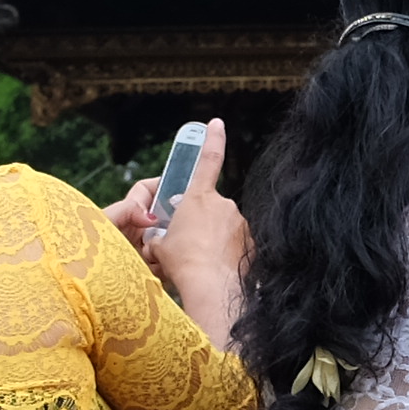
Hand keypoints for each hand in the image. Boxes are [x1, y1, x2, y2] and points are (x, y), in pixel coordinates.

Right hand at [121, 127, 246, 343]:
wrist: (212, 286)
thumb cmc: (183, 263)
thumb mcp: (159, 246)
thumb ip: (159, 236)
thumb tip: (156, 240)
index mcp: (198, 197)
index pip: (208, 159)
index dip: (213, 138)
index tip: (217, 123)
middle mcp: (223, 204)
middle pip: (210, 208)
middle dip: (200, 222)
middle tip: (189, 244)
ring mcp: (240, 223)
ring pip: (224, 227)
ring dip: (214, 240)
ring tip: (201, 261)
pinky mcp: (252, 242)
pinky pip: (236, 243)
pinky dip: (226, 253)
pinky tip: (217, 267)